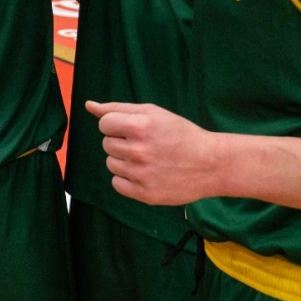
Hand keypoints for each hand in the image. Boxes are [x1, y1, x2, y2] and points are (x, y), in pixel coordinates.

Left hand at [86, 100, 221, 206]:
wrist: (210, 164)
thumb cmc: (180, 134)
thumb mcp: (153, 113)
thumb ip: (118, 108)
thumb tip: (89, 105)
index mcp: (140, 127)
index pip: (104, 124)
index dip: (116, 125)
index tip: (133, 129)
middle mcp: (138, 151)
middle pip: (107, 144)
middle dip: (121, 142)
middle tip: (146, 145)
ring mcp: (141, 174)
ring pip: (111, 164)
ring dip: (124, 160)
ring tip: (148, 159)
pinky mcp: (145, 194)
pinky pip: (117, 184)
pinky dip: (127, 179)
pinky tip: (145, 174)